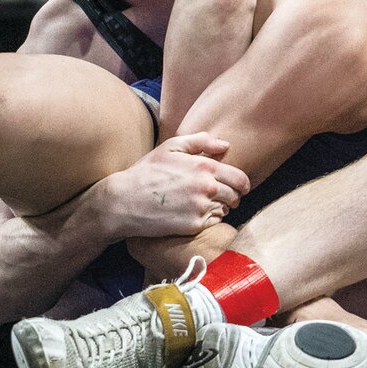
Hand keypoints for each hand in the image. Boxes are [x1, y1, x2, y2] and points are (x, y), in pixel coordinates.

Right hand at [100, 132, 250, 239]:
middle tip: (222, 196)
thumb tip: (226, 145)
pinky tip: (194, 213)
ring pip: (225, 209)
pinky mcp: (193, 226)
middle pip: (236, 195)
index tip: (238, 187)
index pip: (240, 178)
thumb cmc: (146, 171)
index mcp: (204, 166)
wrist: (124, 201)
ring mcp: (201, 208)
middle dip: (233, 196)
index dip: (242, 184)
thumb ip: (200, 142)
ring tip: (204, 204)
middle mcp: (206, 187)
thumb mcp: (170, 147)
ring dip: (221, 207)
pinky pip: (212, 222)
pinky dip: (208, 218)